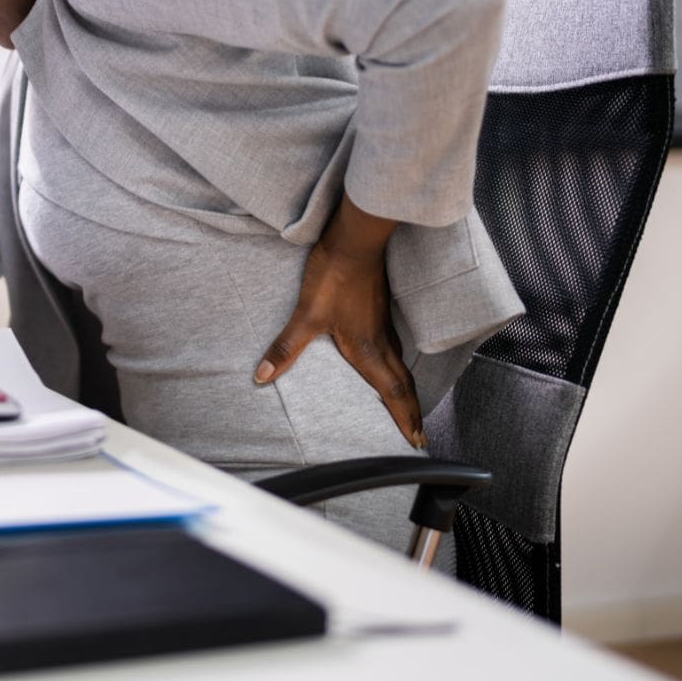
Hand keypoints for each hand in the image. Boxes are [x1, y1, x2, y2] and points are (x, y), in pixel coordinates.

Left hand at [252, 197, 425, 448]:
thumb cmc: (334, 276)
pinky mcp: (381, 309)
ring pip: (402, 365)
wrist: (355, 239)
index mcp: (368, 349)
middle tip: (418, 436)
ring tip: (408, 407)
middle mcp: (382, 341)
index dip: (404, 418)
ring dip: (407, 390)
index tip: (416, 441)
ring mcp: (384, 324)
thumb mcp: (306, 314)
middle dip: (412, 412)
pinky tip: (391, 363)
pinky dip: (399, 366)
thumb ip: (286, 348)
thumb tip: (263, 376)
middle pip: (403, 384)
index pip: (392, 393)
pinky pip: (395, 347)